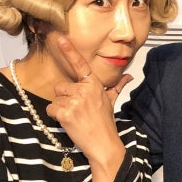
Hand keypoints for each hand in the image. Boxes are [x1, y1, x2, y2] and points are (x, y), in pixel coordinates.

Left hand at [46, 38, 131, 181]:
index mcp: (94, 85)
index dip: (69, 50)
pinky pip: (51, 109)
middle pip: (61, 86)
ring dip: (61, 108)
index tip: (60, 38)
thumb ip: (117, 86)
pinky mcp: (65, 113)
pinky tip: (68, 122)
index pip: (80, 64)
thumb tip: (129, 76)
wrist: (104, 144)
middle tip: (77, 109)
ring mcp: (74, 101)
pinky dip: (56, 117)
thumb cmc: (106, 123)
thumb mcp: (111, 101)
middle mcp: (84, 90)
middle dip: (65, 97)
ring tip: (74, 117)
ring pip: (55, 98)